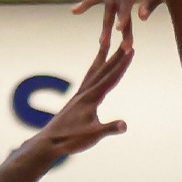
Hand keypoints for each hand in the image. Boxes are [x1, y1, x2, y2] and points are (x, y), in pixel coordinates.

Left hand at [16, 42, 132, 162]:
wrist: (50, 141)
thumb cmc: (71, 139)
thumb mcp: (93, 135)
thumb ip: (109, 128)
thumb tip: (124, 125)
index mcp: (91, 97)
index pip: (110, 77)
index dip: (122, 64)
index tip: (132, 49)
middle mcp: (85, 92)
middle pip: (103, 69)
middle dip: (116, 55)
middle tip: (126, 40)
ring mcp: (80, 94)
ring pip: (94, 70)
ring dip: (102, 56)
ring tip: (106, 42)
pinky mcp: (77, 99)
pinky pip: (88, 78)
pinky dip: (94, 69)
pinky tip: (96, 70)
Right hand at [71, 0, 181, 50]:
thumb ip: (153, 1)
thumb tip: (141, 18)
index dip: (123, 13)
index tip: (120, 29)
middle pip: (115, 2)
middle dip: (113, 24)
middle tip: (108, 43)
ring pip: (109, 5)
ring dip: (105, 23)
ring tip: (102, 42)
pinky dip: (87, 3)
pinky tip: (74, 12)